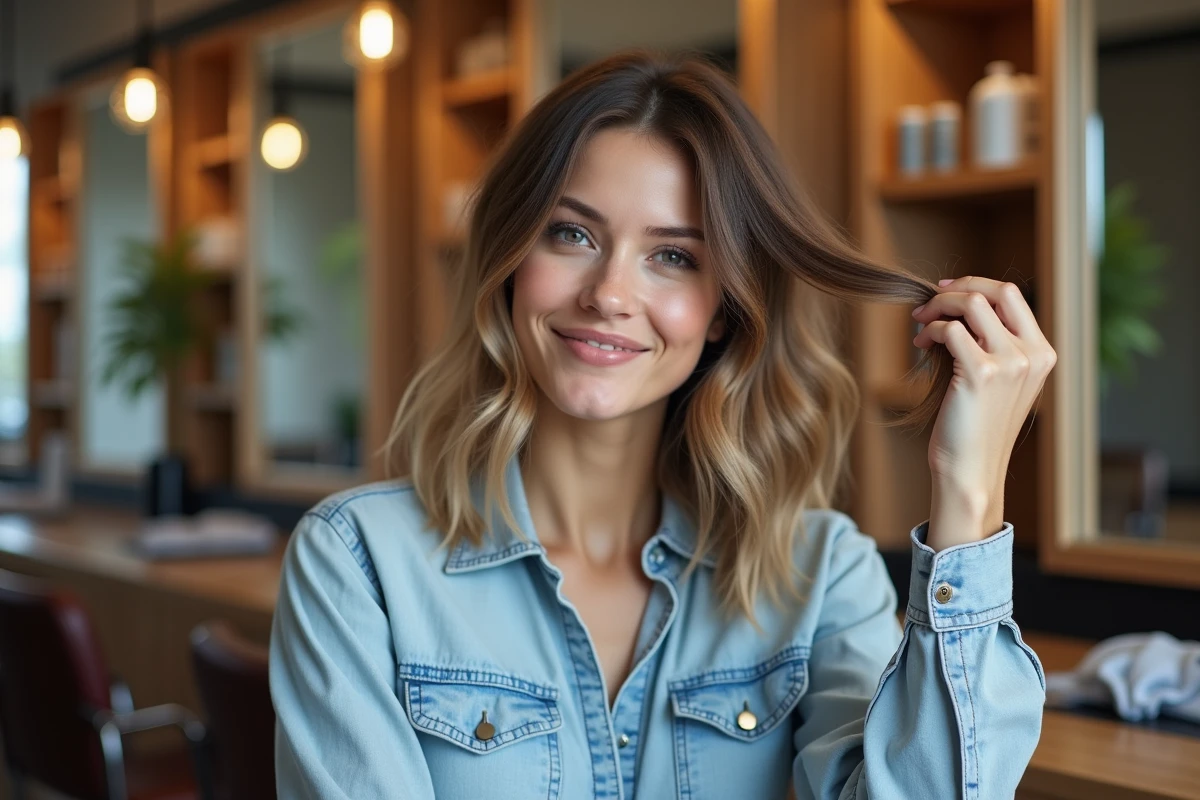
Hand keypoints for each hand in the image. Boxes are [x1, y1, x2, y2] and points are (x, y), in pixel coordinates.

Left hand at [911, 277, 1056, 548]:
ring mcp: (1011, 363)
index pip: (1012, 296)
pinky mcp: (981, 373)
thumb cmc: (976, 427)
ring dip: (938, 307)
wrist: (971, 470)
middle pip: (997, 290)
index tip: (946, 290)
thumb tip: (959, 303)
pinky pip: (950, 330)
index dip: (976, 285)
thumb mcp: (998, 381)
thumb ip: (993, 343)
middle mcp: (1033, 355)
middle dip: (957, 288)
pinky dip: (930, 330)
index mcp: (1042, 353)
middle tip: (929, 302)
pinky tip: (921, 343)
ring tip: (920, 324)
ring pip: (971, 304)